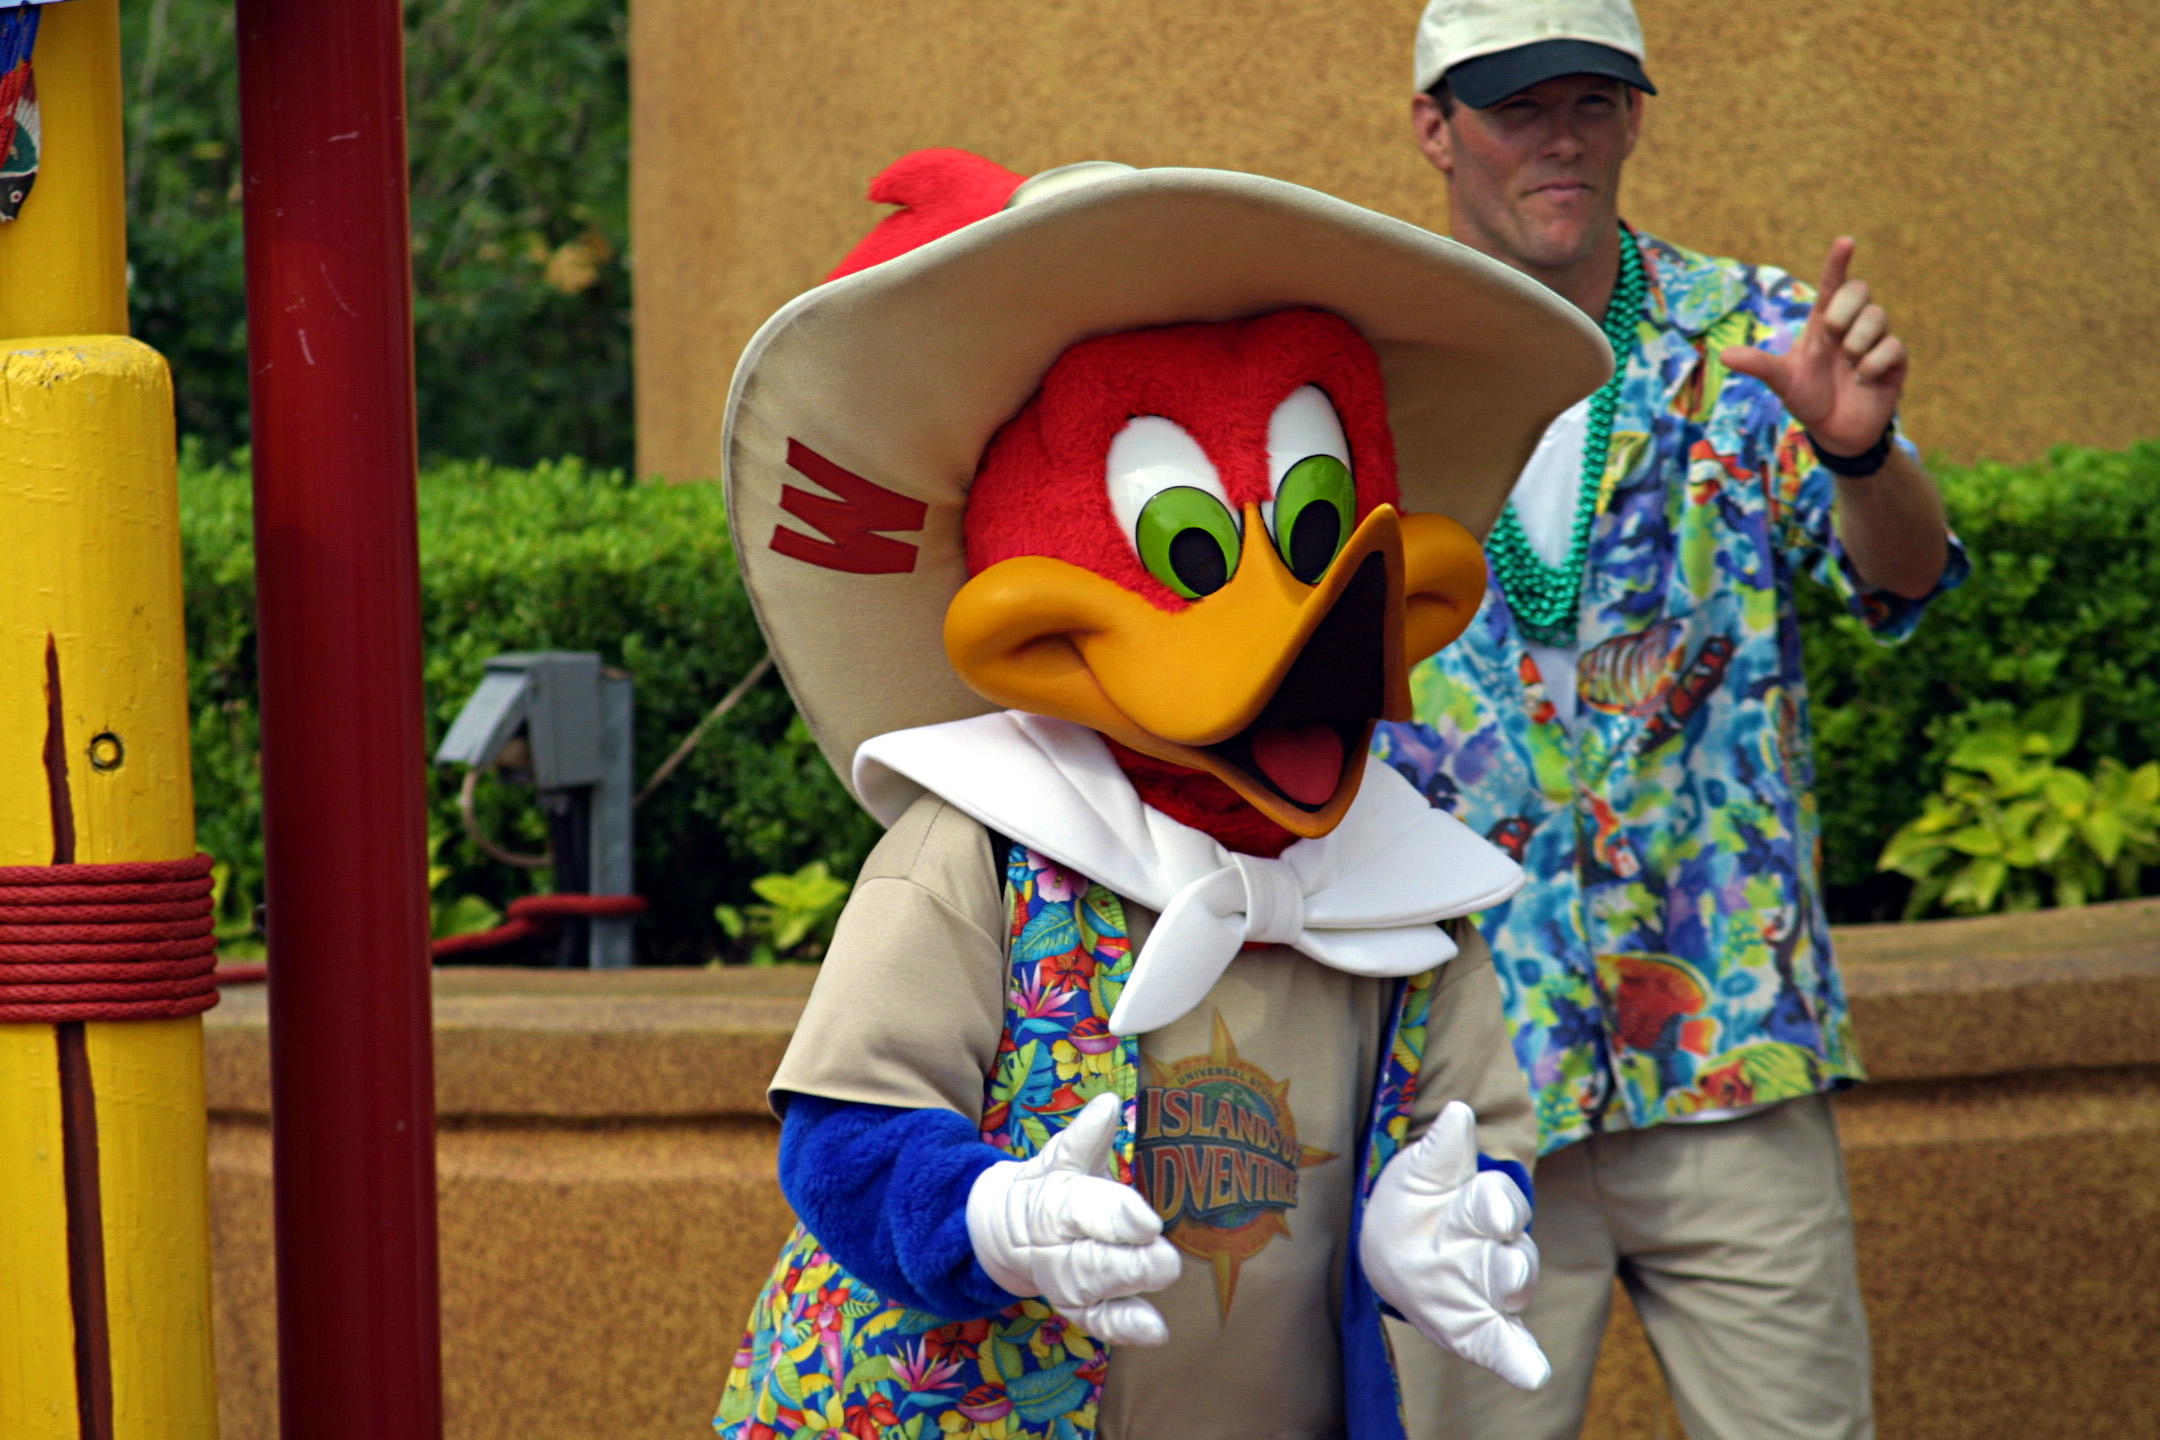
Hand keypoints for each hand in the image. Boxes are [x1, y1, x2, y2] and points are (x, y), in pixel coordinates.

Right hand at [965, 1092, 1181, 1345]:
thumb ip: (1086, 1137)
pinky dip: (1123, 1328)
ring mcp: (1063, 1282)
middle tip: (1167, 1261)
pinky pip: (1097, 1322)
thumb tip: (1107, 1103)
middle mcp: (1056, 1247)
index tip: (1148, 1221)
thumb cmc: (1049, 1185)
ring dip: (1127, 1295)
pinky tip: (1155, 1331)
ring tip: (1162, 1295)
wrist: (1003, 1229)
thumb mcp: (1061, 1157)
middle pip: (1090, 1261)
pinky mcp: (1076, 1308)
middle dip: (1129, 1265)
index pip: (1083, 1210)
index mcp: (1054, 1202)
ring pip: (1092, 1293)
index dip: (1116, 1217)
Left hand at [1360, 1101, 1548, 1390]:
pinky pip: (1507, 1345)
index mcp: (1480, 1206)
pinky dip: (1521, 1360)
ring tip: (1504, 1299)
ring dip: (1512, 1296)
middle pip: (1518, 1257)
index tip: (1499, 1213)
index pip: (1497, 1203)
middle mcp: (1495, 1248)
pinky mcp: (1484, 1325)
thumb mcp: (1420, 1171)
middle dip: (1514, 1264)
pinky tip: (1533, 1374)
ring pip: (1515, 1291)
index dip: (1499, 1207)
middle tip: (1506, 1267)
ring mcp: (1492, 1287)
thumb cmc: (1417, 1199)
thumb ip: (1442, 1149)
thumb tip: (1456, 1112)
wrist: (1396, 1239)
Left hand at [1722, 237, 1906, 457]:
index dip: (1838, 262)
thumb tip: (1722, 356)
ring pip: (1878, 316)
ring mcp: (1875, 341)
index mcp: (1824, 322)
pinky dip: (1871, 365)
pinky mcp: (1894, 361)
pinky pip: (1892, 347)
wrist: (1834, 432)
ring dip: (1856, 343)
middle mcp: (1852, 325)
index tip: (1845, 242)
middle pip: (1859, 290)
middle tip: (1830, 336)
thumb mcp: (1782, 380)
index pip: (1832, 284)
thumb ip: (1759, 365)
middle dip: (1843, 310)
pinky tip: (1861, 380)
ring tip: (1847, 365)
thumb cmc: (1809, 398)